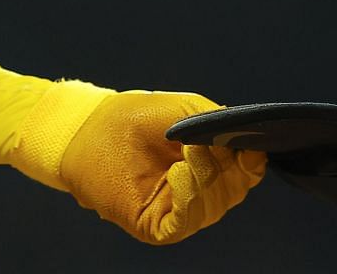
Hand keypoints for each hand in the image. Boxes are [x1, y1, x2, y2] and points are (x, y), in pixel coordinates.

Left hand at [15, 85, 266, 244]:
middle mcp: (196, 192)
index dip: (250, 161)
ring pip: (212, 207)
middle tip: (207, 144)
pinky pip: (184, 221)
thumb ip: (216, 125)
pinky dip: (188, 198)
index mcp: (208, 166)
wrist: (87, 127)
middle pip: (232, 191)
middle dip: (227, 168)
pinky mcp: (155, 226)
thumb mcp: (183, 111)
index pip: (242, 172)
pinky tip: (180, 174)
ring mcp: (176, 211)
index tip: (249, 145)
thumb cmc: (131, 116)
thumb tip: (250, 145)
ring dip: (207, 180)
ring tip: (190, 154)